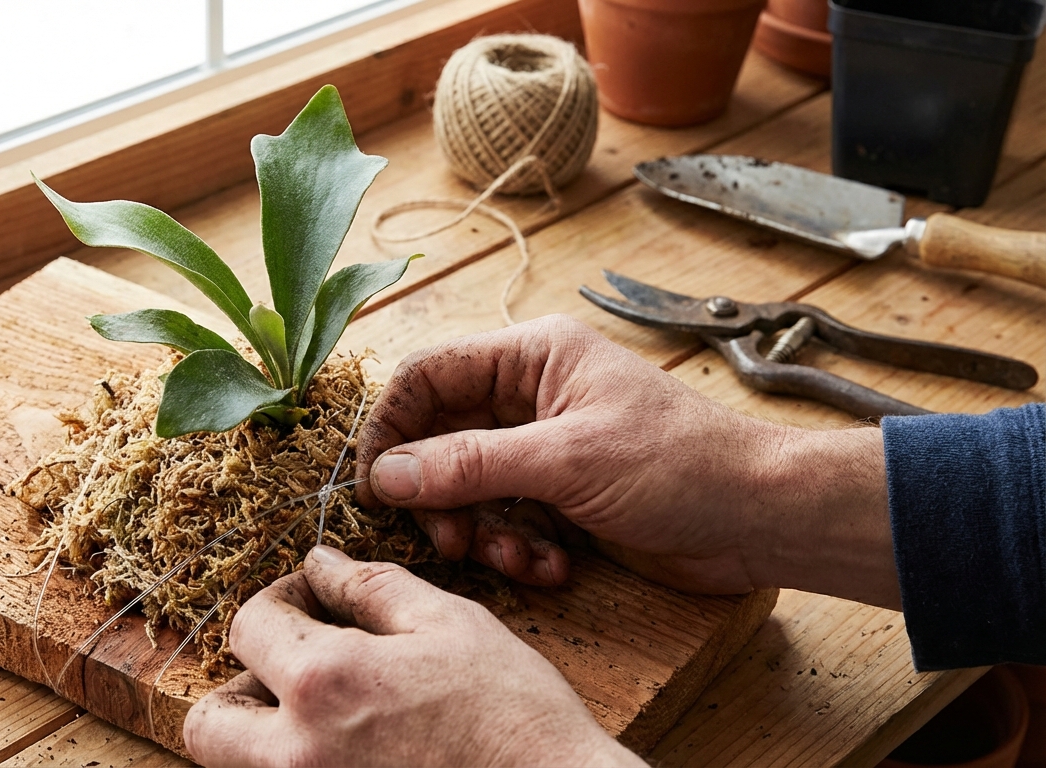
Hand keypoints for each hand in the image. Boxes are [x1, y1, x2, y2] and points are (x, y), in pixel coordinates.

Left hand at [183, 545, 641, 766]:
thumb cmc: (514, 714)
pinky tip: (352, 750)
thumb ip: (372, 588)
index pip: (248, 626)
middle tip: (290, 670)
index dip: (278, 600)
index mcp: (323, 684)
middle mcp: (299, 755)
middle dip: (238, 687)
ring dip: (259, 736)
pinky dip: (300, 767)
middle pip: (208, 723)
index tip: (311, 600)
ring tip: (321, 715)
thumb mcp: (449, 624)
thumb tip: (320, 564)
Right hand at [355, 315, 899, 608]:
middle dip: (440, 496)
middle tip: (448, 538)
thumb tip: (386, 475)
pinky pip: (504, 522)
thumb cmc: (681, 466)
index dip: (393, 428)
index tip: (377, 485)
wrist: (759, 520)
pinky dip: (517, 550)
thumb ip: (471, 465)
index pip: (428, 376)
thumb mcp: (567, 461)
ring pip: (468, 490)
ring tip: (518, 559)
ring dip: (482, 533)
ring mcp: (543, 449)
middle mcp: (530, 397)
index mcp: (532, 358)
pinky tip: (554, 567)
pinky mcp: (559, 497)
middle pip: (439, 440)